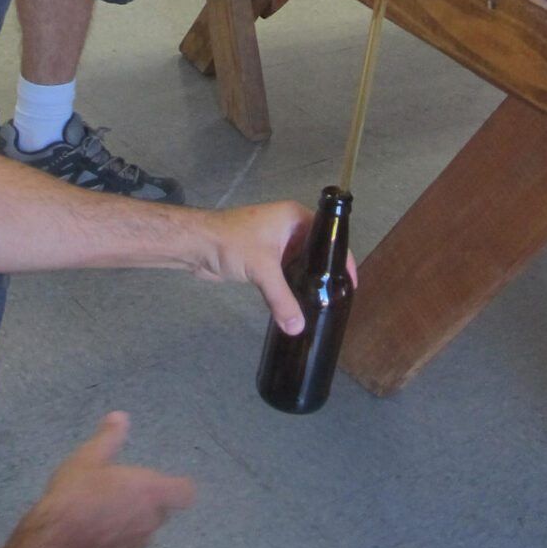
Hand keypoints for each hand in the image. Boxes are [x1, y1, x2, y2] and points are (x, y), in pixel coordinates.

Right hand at [20, 412, 194, 547]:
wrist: (55, 544)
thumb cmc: (76, 494)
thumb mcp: (89, 456)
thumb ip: (109, 437)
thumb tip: (121, 417)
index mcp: (150, 493)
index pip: (186, 493)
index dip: (178, 486)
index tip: (163, 481)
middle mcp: (149, 522)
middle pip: (162, 512)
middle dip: (148, 502)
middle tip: (122, 490)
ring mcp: (134, 547)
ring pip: (142, 531)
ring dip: (131, 521)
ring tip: (103, 510)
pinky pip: (123, 547)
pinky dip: (114, 540)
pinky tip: (91, 531)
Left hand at [195, 200, 357, 332]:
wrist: (196, 244)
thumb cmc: (231, 243)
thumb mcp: (262, 269)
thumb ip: (282, 299)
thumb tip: (298, 329)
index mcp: (295, 218)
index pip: (329, 235)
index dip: (342, 258)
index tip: (350, 285)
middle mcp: (290, 228)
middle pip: (317, 252)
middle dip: (326, 274)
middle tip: (338, 301)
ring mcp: (276, 243)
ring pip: (301, 265)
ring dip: (308, 283)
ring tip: (323, 307)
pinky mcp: (264, 258)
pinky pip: (286, 273)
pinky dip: (293, 287)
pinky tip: (300, 305)